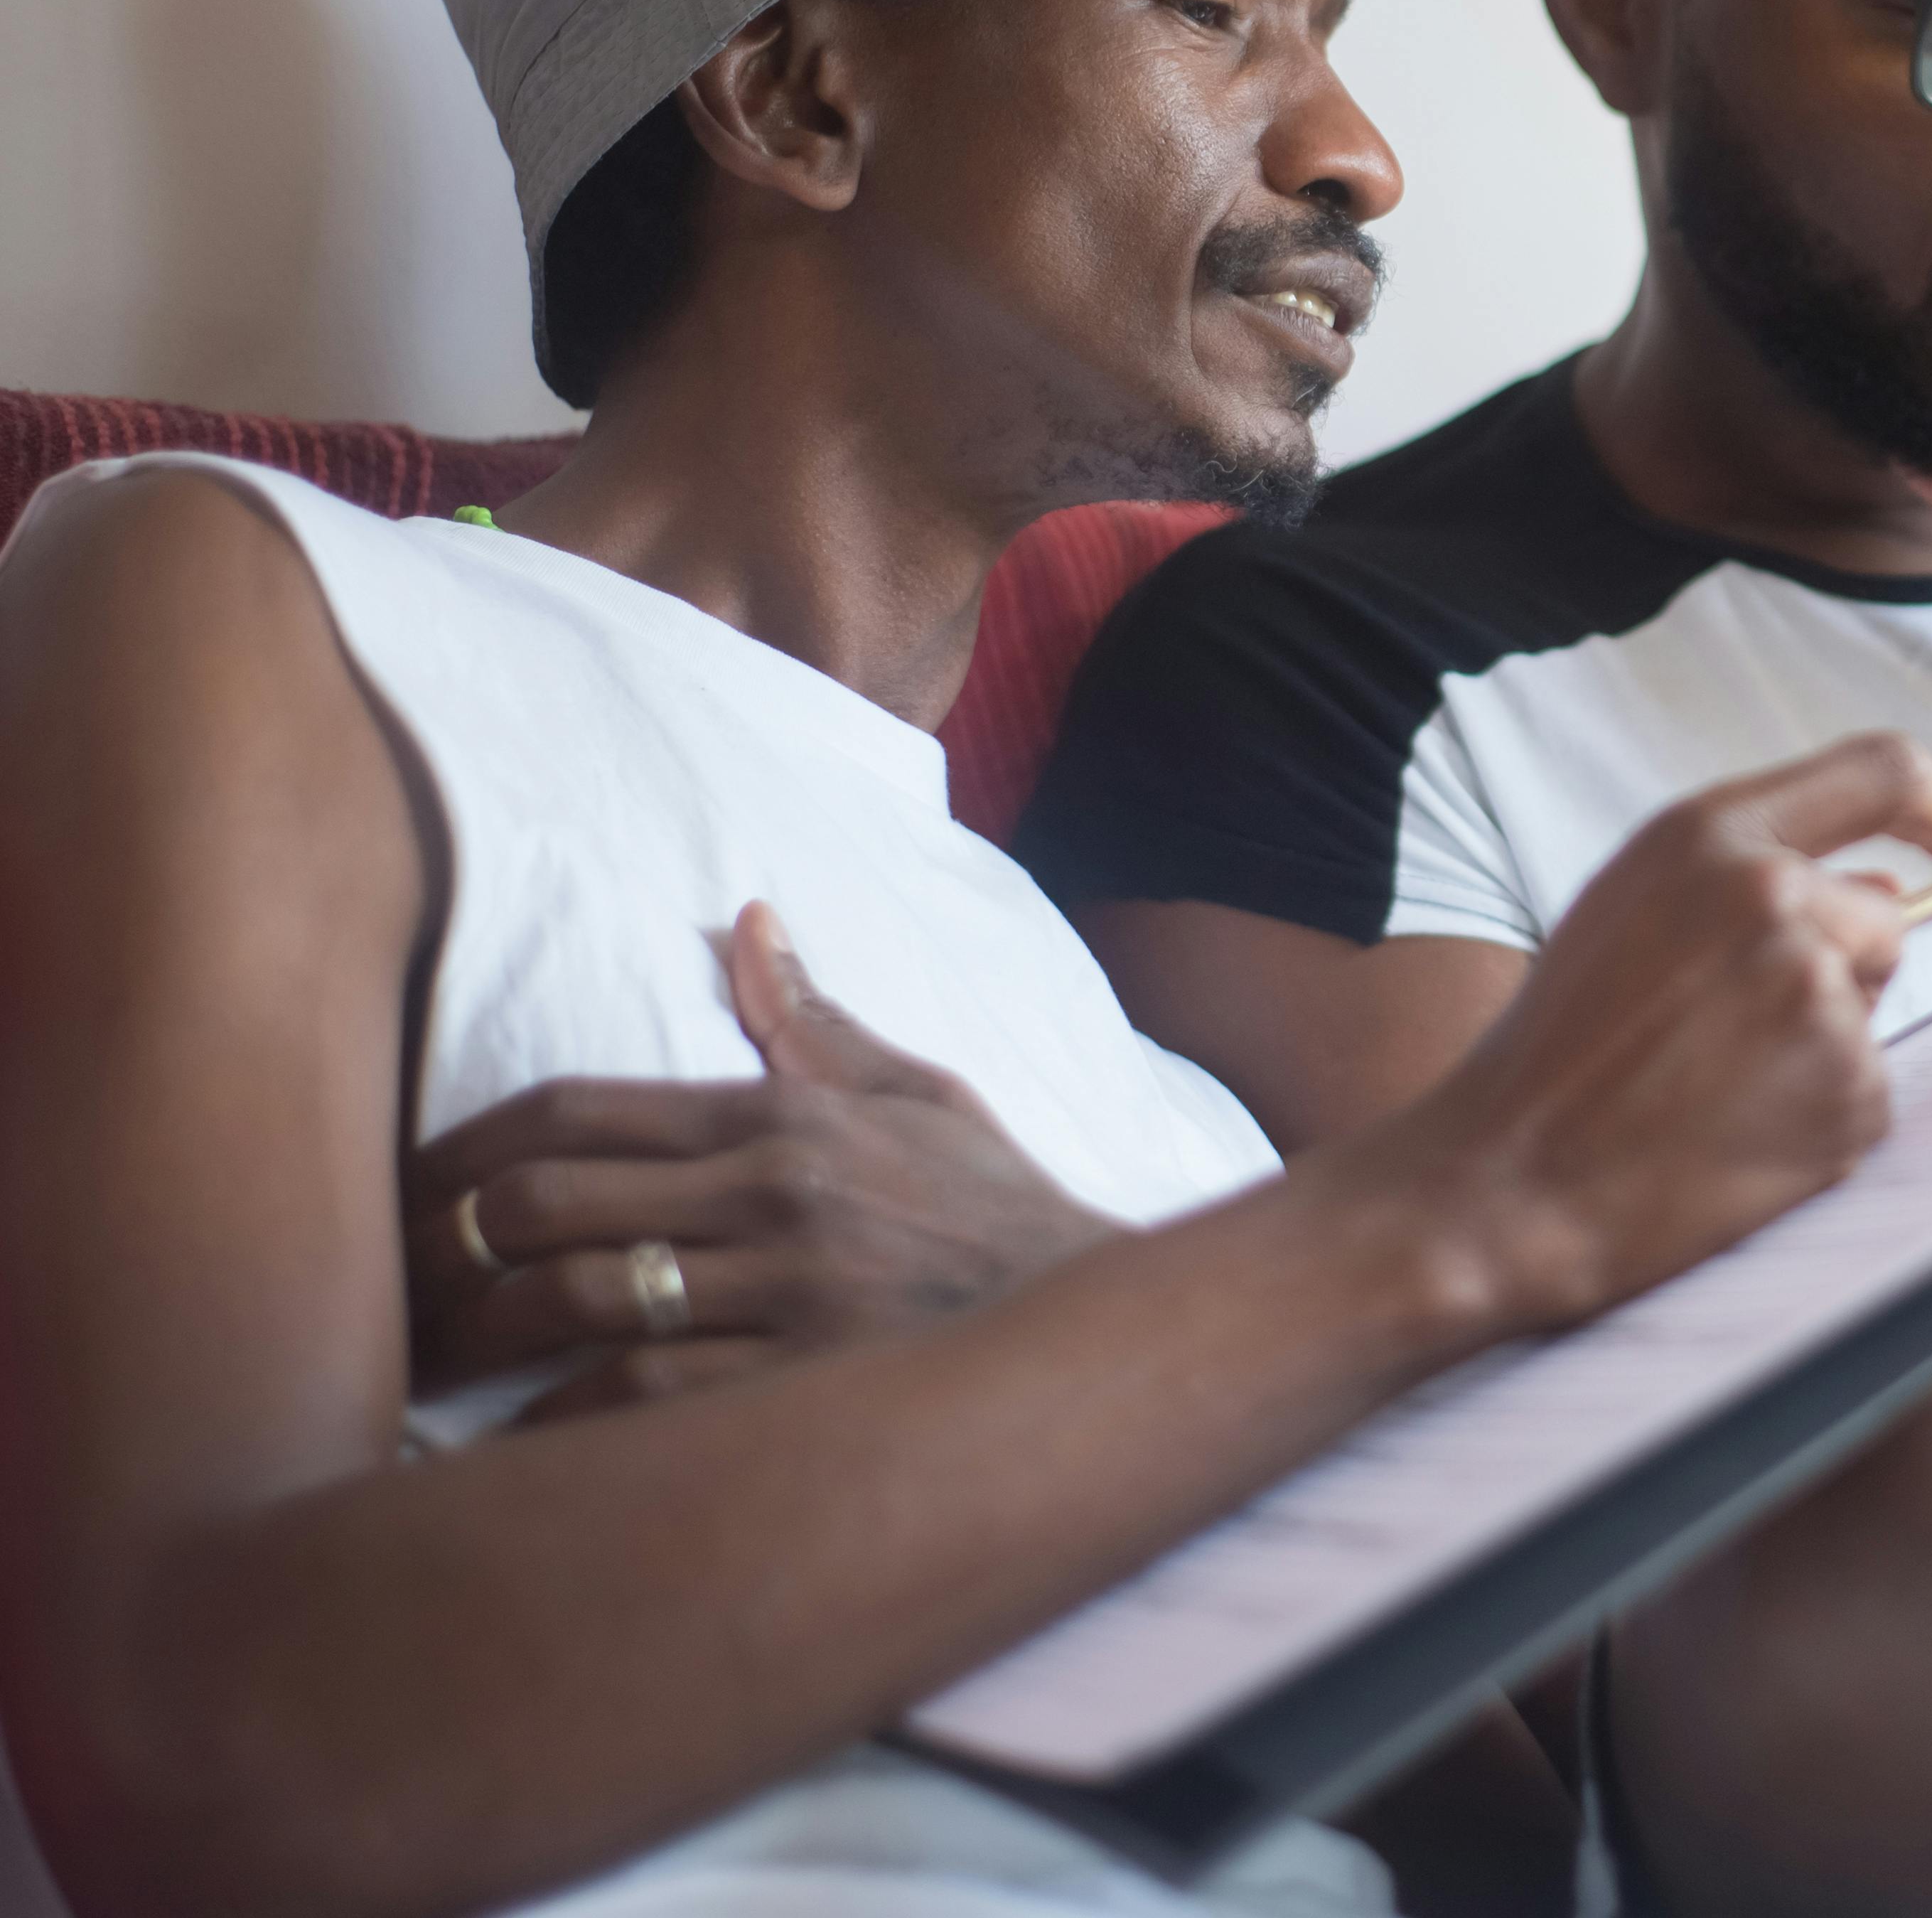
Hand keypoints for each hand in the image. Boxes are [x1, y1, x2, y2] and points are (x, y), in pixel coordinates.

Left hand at [404, 903, 1120, 1420]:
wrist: (1107, 1326)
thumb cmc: (1002, 1215)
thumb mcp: (927, 1097)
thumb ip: (820, 1024)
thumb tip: (752, 923)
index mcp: (785, 1117)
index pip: (573, 1112)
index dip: (456, 1150)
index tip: (397, 1191)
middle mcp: (774, 1193)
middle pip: (545, 1202)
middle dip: (442, 1247)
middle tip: (385, 1291)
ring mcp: (786, 1292)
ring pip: (577, 1301)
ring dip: (479, 1339)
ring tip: (420, 1372)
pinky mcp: (800, 1386)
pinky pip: (637, 1406)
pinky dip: (556, 1429)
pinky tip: (511, 1447)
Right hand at [1376, 733, 1931, 1327]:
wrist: (1506, 1182)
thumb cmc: (1560, 1048)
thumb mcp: (1633, 913)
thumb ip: (1746, 875)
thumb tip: (1889, 879)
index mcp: (1710, 836)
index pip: (1880, 769)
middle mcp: (1774, 898)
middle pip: (1883, 917)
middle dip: (1840, 970)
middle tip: (1730, 1036)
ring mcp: (1816, 996)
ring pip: (1871, 1010)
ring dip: (1822, 1047)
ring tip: (1714, 1087)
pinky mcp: (1848, 1092)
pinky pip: (1868, 1093)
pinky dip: (1820, 1120)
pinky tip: (1735, 1139)